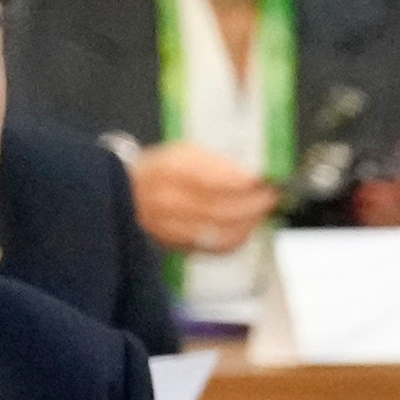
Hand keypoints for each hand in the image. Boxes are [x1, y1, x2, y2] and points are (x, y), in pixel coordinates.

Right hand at [128, 142, 277, 253]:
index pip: (212, 179)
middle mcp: (166, 201)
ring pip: (219, 232)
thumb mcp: (185, 152)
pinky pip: (212, 247)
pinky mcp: (173, 244)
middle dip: (253, 204)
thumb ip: (218, 163)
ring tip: (261, 212)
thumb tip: (252, 177)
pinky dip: (234, 239)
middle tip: (272, 197)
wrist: (127, 194)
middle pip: (220, 208)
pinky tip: (244, 229)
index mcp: (169, 170)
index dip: (244, 183)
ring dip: (248, 224)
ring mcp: (168, 227)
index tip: (266, 180)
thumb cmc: (160, 170)